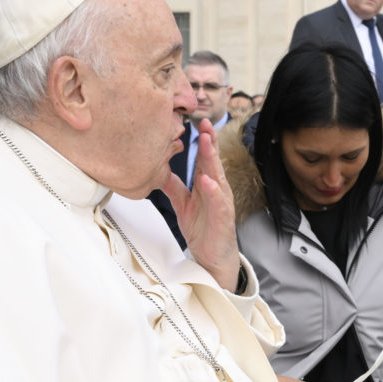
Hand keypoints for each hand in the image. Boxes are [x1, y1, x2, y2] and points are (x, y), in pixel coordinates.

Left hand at [161, 119, 240, 290]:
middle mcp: (217, 191)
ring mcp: (221, 203)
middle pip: (213, 163)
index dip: (204, 141)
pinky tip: (207, 180)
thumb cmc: (203, 230)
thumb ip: (174, 187)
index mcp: (208, 186)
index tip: (199, 124)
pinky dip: (213, 191)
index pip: (206, 159)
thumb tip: (160, 171)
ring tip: (207, 143)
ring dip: (212, 160)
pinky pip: (218, 202)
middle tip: (206, 124)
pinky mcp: (222, 218)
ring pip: (217, 177)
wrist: (212, 258)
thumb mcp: (183, 205)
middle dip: (210, 143)